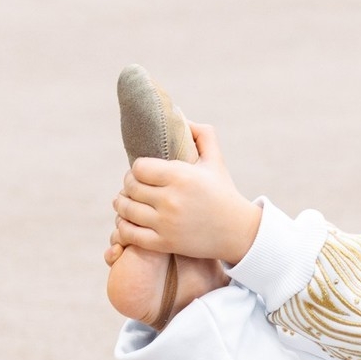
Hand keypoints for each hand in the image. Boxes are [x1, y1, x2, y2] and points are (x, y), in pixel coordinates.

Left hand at [111, 122, 262, 264]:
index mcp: (181, 176)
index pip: (138, 167)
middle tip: (134, 188)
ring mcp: (167, 223)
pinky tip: (128, 222)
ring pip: (126, 210)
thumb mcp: (216, 160)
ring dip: (122, 205)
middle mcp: (171, 199)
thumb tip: (181, 116)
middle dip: (129, 186)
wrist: (238, 231)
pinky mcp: (165, 243)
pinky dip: (123, 227)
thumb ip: (202, 134)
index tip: (142, 173)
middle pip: (130, 187)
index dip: (136, 169)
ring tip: (126, 203)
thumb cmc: (223, 192)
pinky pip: (130, 234)